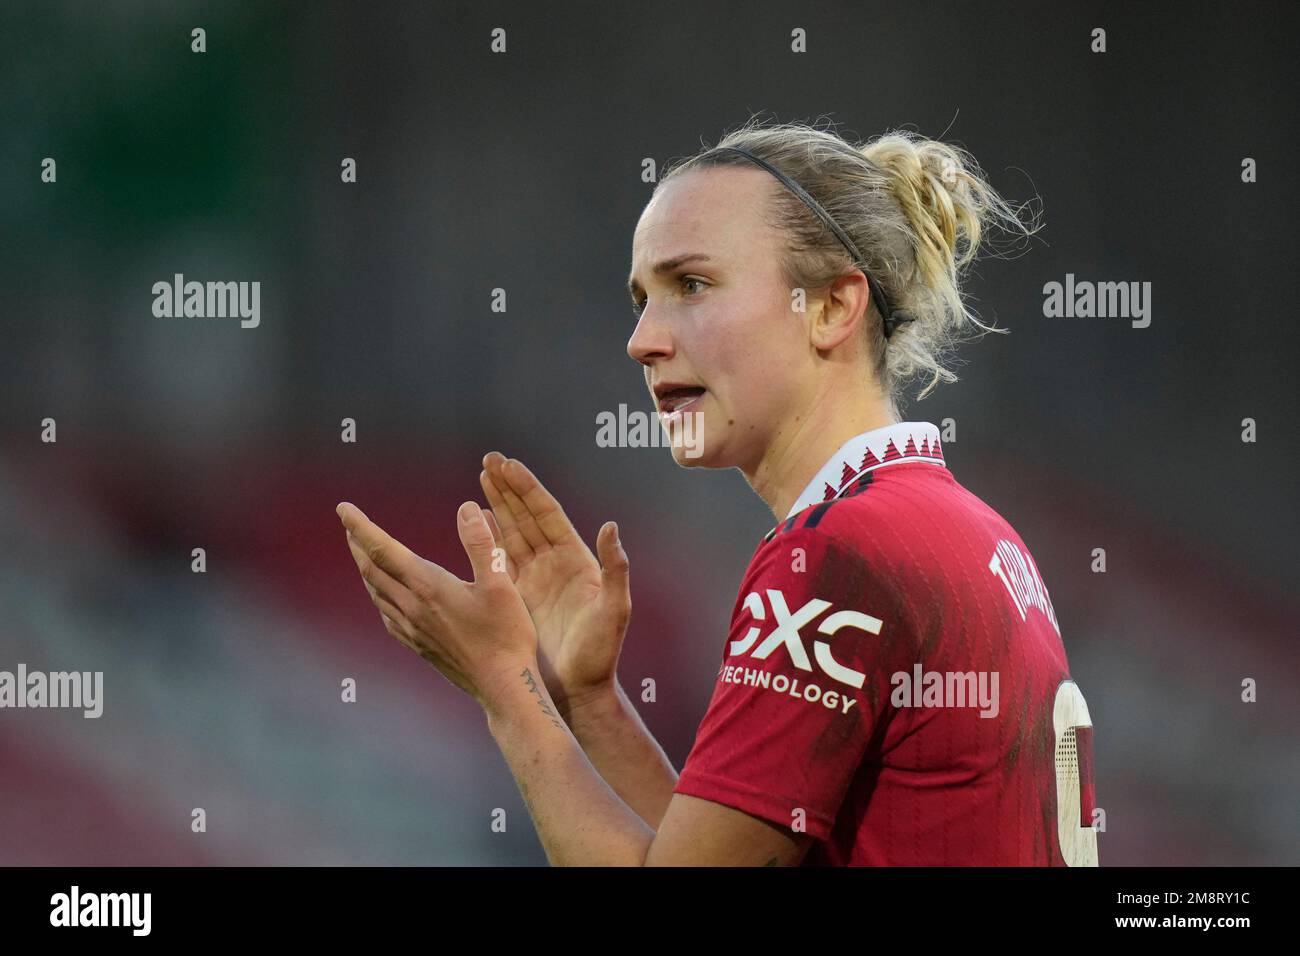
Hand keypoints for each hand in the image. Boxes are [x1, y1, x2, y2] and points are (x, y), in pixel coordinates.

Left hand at [336, 499, 537, 710]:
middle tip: (348, 525)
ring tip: (363, 554)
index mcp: (428, 587)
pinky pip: (386, 615)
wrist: (502, 686)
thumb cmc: (506, 635)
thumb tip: (467, 508)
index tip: (343, 508)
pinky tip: (384, 597)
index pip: (383, 549)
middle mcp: (412, 607)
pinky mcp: (419, 645)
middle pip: (373, 570)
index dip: (360, 526)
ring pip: (376, 593)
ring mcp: (413, 629)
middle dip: (358, 544)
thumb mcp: (501, 583)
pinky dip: (378, 595)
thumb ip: (482, 544)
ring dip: (366, 569)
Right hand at [478, 453, 630, 711]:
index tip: (509, 464)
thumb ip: (615, 569)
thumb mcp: (614, 610)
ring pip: (511, 533)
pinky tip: (476, 521)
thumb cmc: (600, 653)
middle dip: (508, 488)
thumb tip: (611, 527)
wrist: (577, 690)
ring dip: (497, 506)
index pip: (547, 514)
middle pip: (527, 516)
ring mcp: (534, 579)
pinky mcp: (517, 597)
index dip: (528, 488)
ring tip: (480, 479)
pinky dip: (488, 538)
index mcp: (575, 560)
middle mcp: (554, 564)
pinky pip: (499, 560)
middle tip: (488, 459)